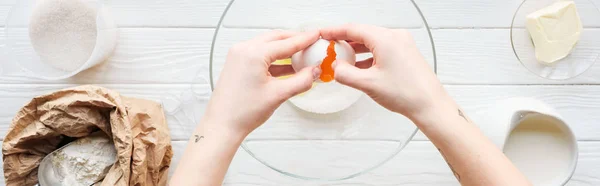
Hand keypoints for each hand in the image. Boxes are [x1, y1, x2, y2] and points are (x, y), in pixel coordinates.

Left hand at [205, 30, 319, 135]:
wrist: (222, 125)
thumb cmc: (242, 112)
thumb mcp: (278, 95)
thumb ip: (301, 80)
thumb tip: (314, 71)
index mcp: (253, 54)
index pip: (286, 43)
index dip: (305, 39)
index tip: (317, 35)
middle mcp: (243, 50)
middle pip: (276, 38)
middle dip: (295, 40)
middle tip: (312, 42)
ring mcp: (238, 56)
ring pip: (268, 46)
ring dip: (285, 49)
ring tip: (303, 55)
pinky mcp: (237, 64)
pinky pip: (260, 55)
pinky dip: (275, 58)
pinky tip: (288, 65)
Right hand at [320, 24, 446, 118]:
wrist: (430, 105)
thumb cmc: (407, 93)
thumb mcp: (368, 84)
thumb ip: (345, 73)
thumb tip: (336, 67)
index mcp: (386, 39)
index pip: (353, 28)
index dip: (334, 31)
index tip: (323, 34)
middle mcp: (395, 37)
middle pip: (363, 33)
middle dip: (344, 40)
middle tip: (329, 47)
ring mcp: (402, 44)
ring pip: (372, 41)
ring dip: (356, 49)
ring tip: (342, 58)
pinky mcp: (405, 53)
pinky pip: (381, 49)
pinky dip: (368, 55)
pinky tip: (359, 66)